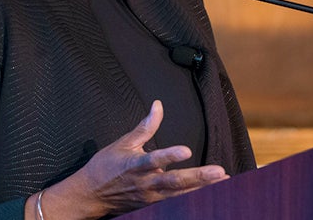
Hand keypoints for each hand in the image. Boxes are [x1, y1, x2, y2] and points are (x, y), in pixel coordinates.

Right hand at [30, 100, 228, 219]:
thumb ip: (145, 127)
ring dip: (202, 189)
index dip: (170, 156)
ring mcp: (150, 198)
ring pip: (179, 195)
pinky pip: (176, 203)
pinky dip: (193, 198)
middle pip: (174, 182)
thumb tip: (158, 106)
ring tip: (222, 182)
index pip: (155, 160)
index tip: (186, 150)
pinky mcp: (153, 206)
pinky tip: (210, 194)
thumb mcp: (123, 143)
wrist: (90, 195)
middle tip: (219, 172)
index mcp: (136, 165)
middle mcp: (145, 184)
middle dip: (198, 177)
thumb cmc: (106, 166)